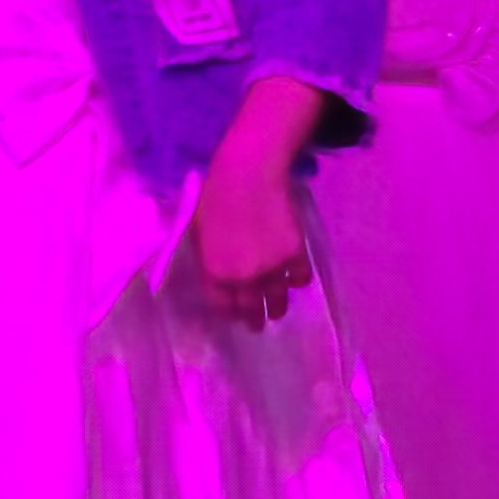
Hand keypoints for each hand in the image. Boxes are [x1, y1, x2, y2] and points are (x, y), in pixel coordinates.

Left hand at [187, 155, 313, 332]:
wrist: (248, 174)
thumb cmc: (215, 195)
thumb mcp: (199, 232)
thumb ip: (208, 259)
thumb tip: (217, 276)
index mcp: (215, 272)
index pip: (223, 306)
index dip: (230, 313)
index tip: (235, 316)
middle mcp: (242, 277)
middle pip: (250, 309)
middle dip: (253, 319)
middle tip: (256, 324)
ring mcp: (270, 268)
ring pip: (276, 300)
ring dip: (276, 309)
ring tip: (276, 312)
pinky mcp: (294, 255)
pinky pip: (300, 279)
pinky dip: (297, 280)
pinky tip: (294, 279)